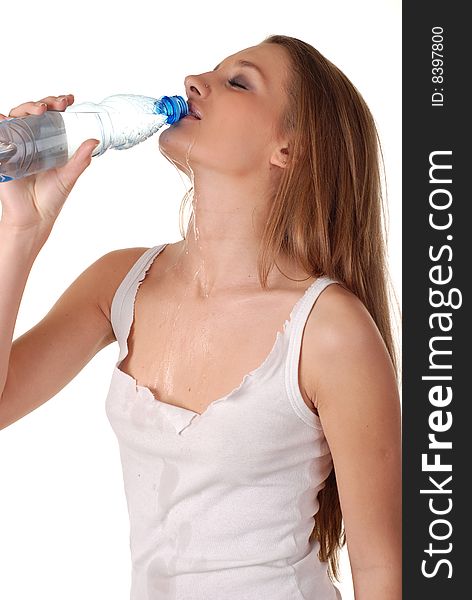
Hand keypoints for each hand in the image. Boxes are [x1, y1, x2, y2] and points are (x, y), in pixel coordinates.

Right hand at [0, 94, 98, 232]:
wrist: (34, 218)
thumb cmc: (50, 198)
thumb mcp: (69, 177)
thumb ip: (80, 159)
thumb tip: (94, 141)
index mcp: (47, 143)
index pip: (51, 117)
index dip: (58, 104)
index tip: (69, 100)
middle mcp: (30, 141)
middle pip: (32, 112)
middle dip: (43, 102)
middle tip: (55, 104)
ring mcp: (16, 146)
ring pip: (16, 117)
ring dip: (25, 108)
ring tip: (39, 110)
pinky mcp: (2, 154)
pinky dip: (1, 123)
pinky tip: (6, 119)